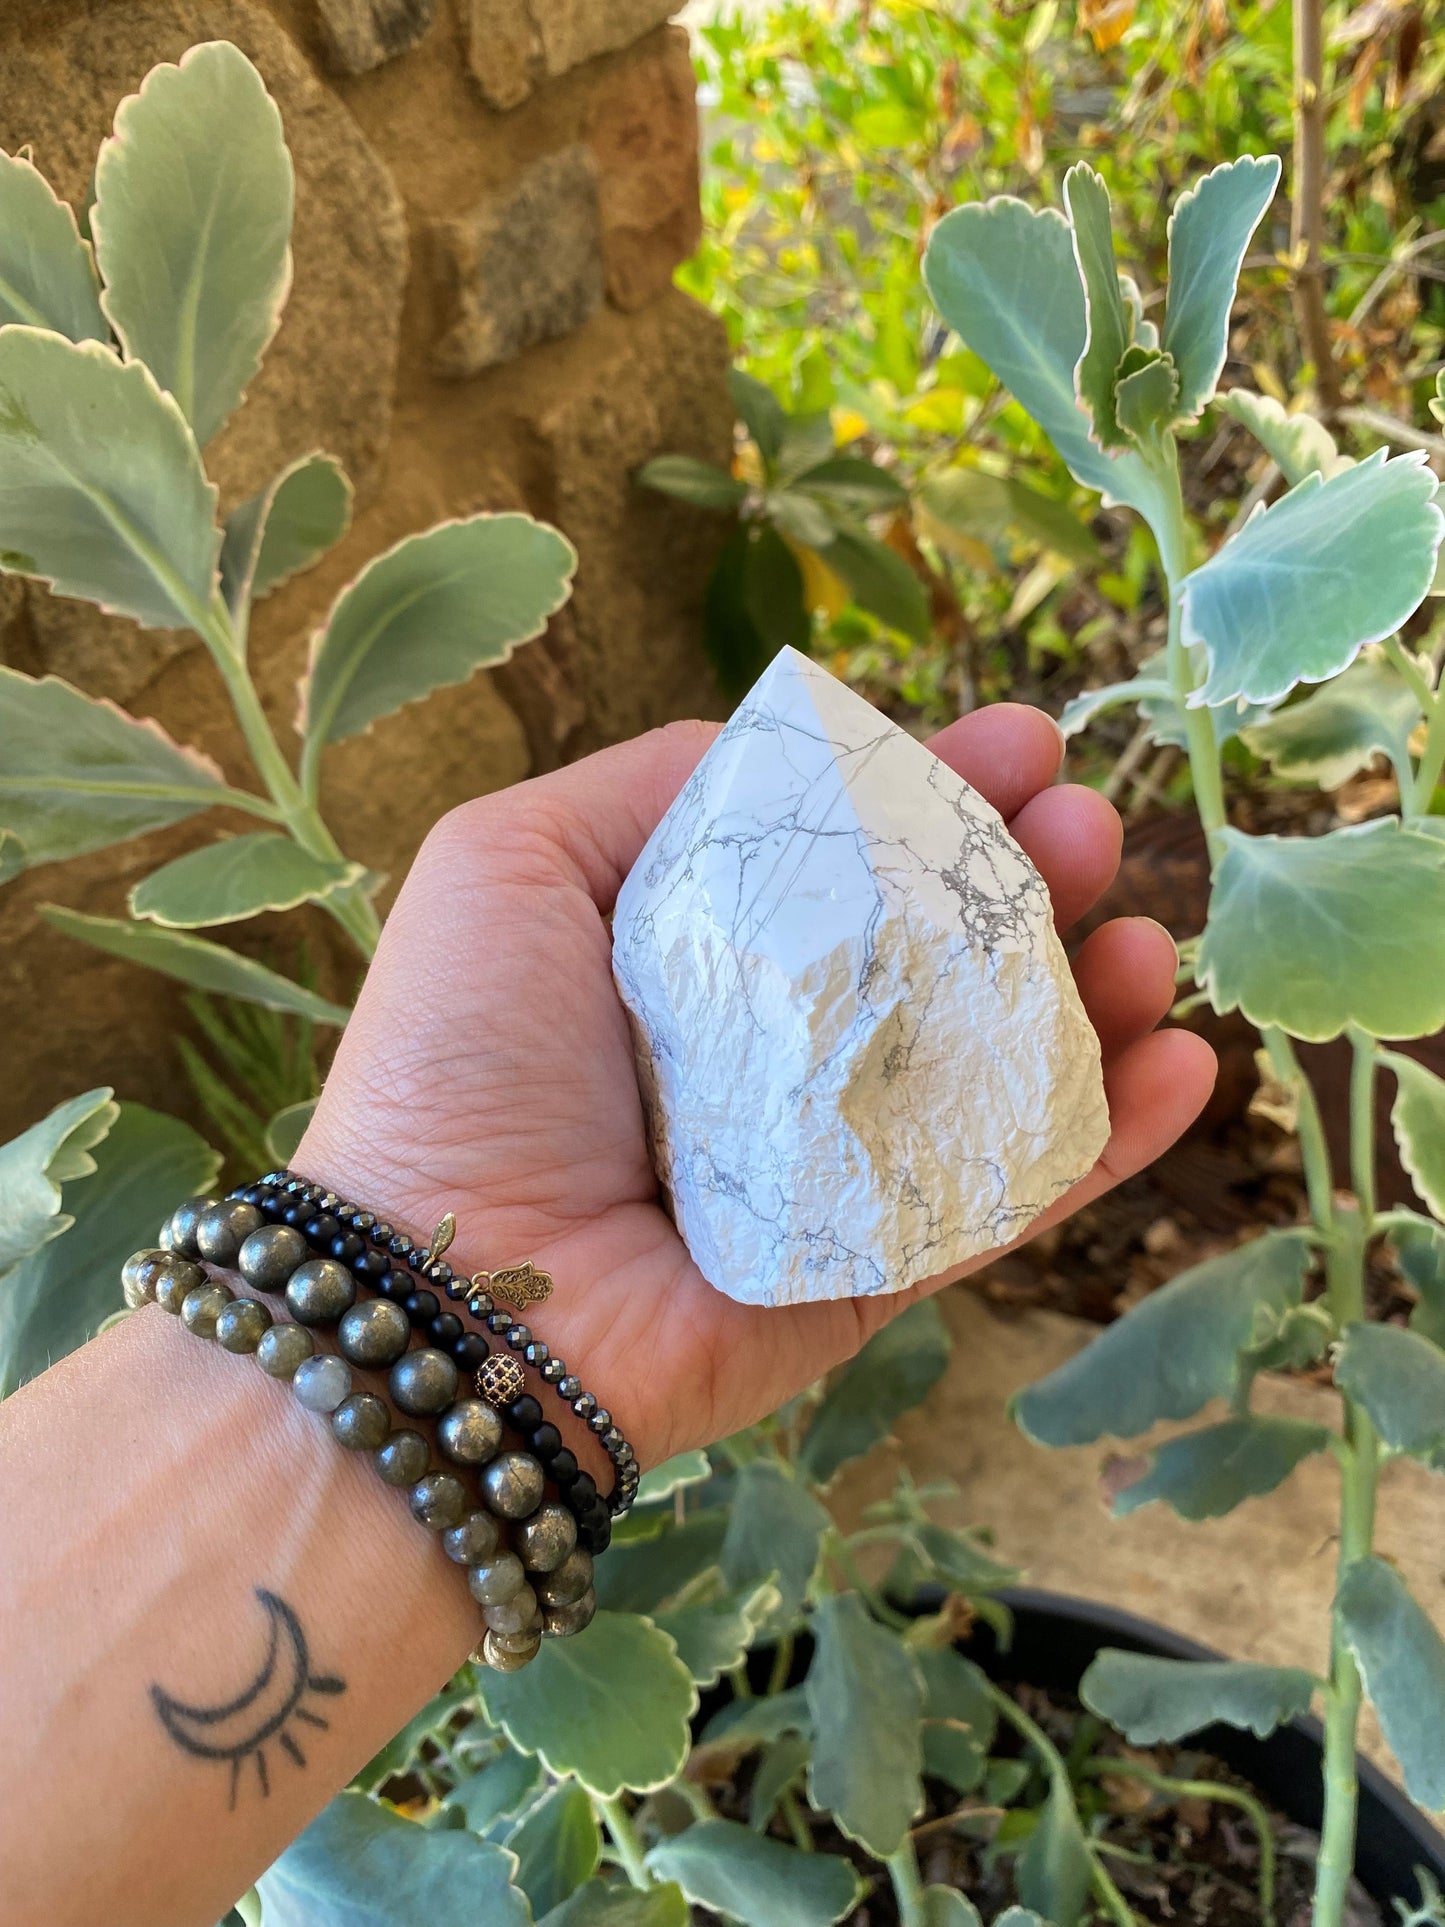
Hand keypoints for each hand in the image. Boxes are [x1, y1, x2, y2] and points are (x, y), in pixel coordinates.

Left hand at [298, 706, 1214, 1472]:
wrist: (448, 1286)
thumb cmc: (463, 1057)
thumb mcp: (513, 860)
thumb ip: (654, 787)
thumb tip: (796, 749)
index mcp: (704, 957)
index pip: (852, 859)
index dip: (940, 794)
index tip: (1021, 741)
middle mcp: (777, 1053)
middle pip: (943, 954)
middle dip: (1029, 879)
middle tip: (1090, 824)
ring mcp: (834, 1165)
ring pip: (1001, 1070)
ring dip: (1091, 997)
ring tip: (1145, 934)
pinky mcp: (877, 1267)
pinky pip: (1014, 1198)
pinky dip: (1107, 1138)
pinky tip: (1182, 1065)